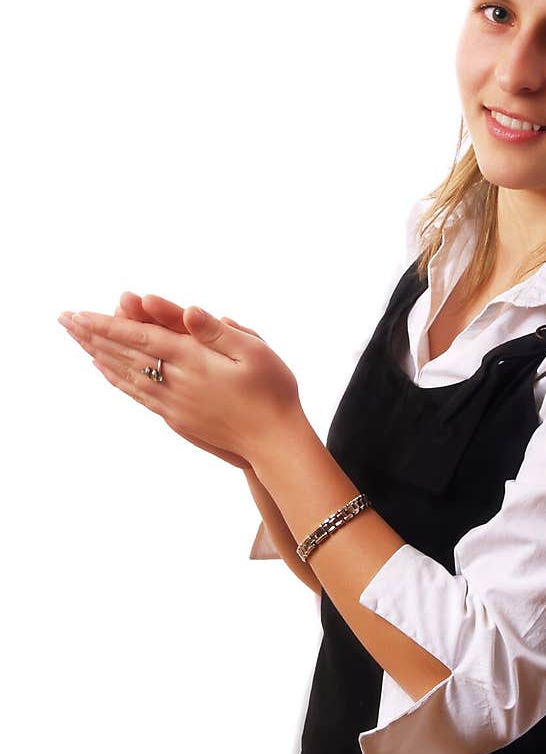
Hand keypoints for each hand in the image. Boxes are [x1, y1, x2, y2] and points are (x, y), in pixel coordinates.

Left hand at [58, 294, 302, 466]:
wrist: (274, 442)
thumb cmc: (272, 392)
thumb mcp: (255, 352)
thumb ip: (218, 331)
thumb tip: (188, 310)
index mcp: (193, 361)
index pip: (141, 337)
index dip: (108, 324)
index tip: (78, 314)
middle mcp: (175, 382)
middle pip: (124, 354)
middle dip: (92, 335)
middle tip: (64, 319)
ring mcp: (173, 403)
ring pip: (125, 374)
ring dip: (98, 354)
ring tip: (77, 340)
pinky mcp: (176, 418)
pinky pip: (136, 393)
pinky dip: (116, 378)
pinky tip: (106, 370)